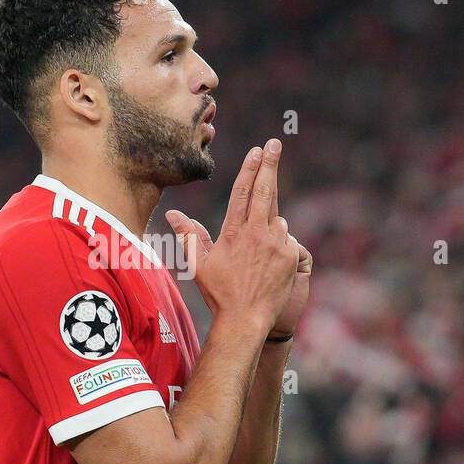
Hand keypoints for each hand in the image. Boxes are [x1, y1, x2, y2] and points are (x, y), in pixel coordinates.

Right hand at [166, 138, 301, 340]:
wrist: (246, 319)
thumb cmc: (219, 292)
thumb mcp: (199, 264)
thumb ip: (189, 235)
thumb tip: (173, 214)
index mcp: (234, 231)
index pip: (243, 191)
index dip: (250, 168)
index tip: (257, 150)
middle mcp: (257, 233)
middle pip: (266, 190)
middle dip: (270, 164)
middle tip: (275, 144)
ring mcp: (277, 243)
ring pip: (276, 217)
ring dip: (270, 218)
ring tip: (257, 241)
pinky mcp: (291, 255)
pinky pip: (286, 239)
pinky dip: (278, 240)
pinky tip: (268, 256)